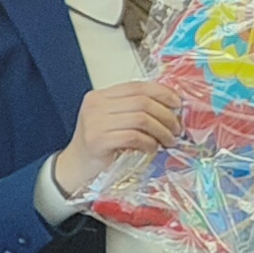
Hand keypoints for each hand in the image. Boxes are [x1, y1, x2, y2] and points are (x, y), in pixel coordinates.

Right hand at [52, 80, 183, 198]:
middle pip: (142, 102)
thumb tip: (170, 106)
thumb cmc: (99, 144)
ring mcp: (95, 122)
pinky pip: (134, 137)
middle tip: (176, 128)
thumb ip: (133, 109)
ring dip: (161, 131)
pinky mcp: (98, 140)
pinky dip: (149, 143)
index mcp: (100, 96)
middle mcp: (95, 106)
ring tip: (168, 140)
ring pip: (141, 119)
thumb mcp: (113, 120)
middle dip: (166, 115)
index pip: (137, 86)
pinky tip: (151, 148)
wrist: (76, 166)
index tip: (177, 103)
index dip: (162, 93)